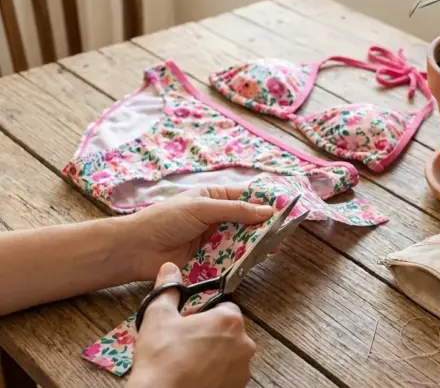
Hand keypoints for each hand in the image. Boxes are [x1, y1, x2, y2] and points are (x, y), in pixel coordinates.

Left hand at [121, 186, 273, 280]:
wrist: (136, 250)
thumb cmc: (165, 220)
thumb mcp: (202, 208)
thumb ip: (236, 210)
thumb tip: (267, 210)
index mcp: (214, 197)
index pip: (246, 196)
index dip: (266, 201)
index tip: (286, 207)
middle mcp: (217, 217)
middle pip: (249, 220)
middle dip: (265, 225)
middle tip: (285, 231)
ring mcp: (214, 239)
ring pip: (243, 240)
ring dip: (257, 243)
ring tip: (275, 247)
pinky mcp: (211, 259)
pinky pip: (233, 258)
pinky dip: (245, 259)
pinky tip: (258, 259)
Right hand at [127, 263, 255, 387]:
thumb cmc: (161, 358)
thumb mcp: (158, 317)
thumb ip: (168, 289)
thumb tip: (170, 268)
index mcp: (229, 321)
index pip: (224, 307)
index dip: (205, 313)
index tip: (189, 323)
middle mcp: (244, 344)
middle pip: (229, 331)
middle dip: (211, 334)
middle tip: (185, 343)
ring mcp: (243, 369)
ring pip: (230, 354)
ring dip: (215, 354)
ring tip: (188, 362)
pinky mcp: (238, 387)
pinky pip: (229, 374)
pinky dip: (216, 374)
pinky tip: (195, 376)